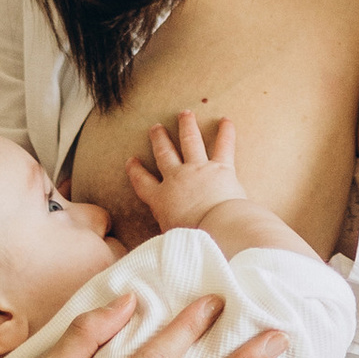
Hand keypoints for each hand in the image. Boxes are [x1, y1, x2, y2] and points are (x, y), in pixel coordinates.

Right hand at [126, 108, 247, 232]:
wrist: (216, 229)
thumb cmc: (194, 239)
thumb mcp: (170, 238)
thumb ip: (167, 233)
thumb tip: (165, 244)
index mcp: (160, 198)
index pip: (142, 181)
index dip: (135, 170)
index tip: (132, 160)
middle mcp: (176, 179)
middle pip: (164, 153)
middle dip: (158, 139)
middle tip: (155, 127)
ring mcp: (198, 169)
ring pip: (189, 141)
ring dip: (186, 126)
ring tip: (185, 114)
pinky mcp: (221, 168)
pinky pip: (223, 146)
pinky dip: (226, 132)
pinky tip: (226, 120)